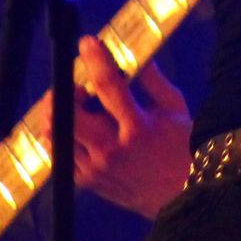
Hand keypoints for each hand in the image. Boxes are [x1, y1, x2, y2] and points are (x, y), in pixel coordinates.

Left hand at [40, 35, 191, 219]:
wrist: (184, 197)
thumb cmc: (183, 148)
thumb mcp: (174, 108)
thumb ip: (151, 79)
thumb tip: (134, 52)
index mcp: (138, 128)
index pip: (107, 86)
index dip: (95, 59)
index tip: (87, 43)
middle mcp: (113, 150)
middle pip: (67, 114)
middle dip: (66, 91)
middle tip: (80, 86)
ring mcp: (97, 169)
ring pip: (57, 134)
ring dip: (61, 113)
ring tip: (79, 106)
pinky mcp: (88, 183)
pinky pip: (60, 155)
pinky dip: (62, 135)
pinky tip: (78, 128)